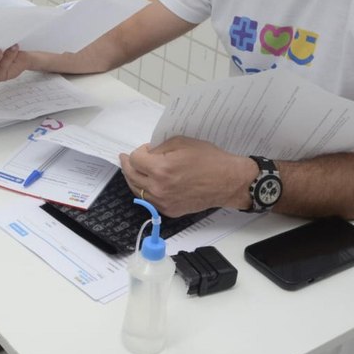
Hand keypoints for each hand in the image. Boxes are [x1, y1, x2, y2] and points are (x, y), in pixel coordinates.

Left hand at [119, 136, 255, 216]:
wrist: (228, 181)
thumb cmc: (209, 160)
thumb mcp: (181, 143)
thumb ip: (159, 148)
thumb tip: (147, 153)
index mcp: (161, 169)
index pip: (134, 160)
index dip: (138, 152)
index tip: (145, 149)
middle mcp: (159, 188)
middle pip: (131, 176)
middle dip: (128, 165)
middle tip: (125, 158)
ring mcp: (163, 202)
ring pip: (137, 190)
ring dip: (133, 179)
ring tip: (133, 170)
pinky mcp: (170, 211)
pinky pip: (149, 201)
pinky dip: (145, 191)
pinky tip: (148, 183)